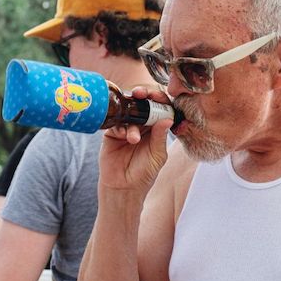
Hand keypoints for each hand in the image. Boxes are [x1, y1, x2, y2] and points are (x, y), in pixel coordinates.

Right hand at [96, 85, 171, 200]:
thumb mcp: (157, 156)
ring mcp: (126, 127)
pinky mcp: (112, 131)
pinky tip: (124, 137)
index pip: (159, 108)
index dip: (159, 99)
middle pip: (143, 103)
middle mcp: (142, 126)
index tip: (158, 95)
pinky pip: (116, 121)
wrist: (123, 186)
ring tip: (134, 139)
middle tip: (141, 94)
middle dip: (143, 96)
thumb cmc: (144, 173)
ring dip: (132, 119)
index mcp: (156, 130)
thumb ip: (160, 137)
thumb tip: (167, 119)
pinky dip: (121, 127)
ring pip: (128, 110)